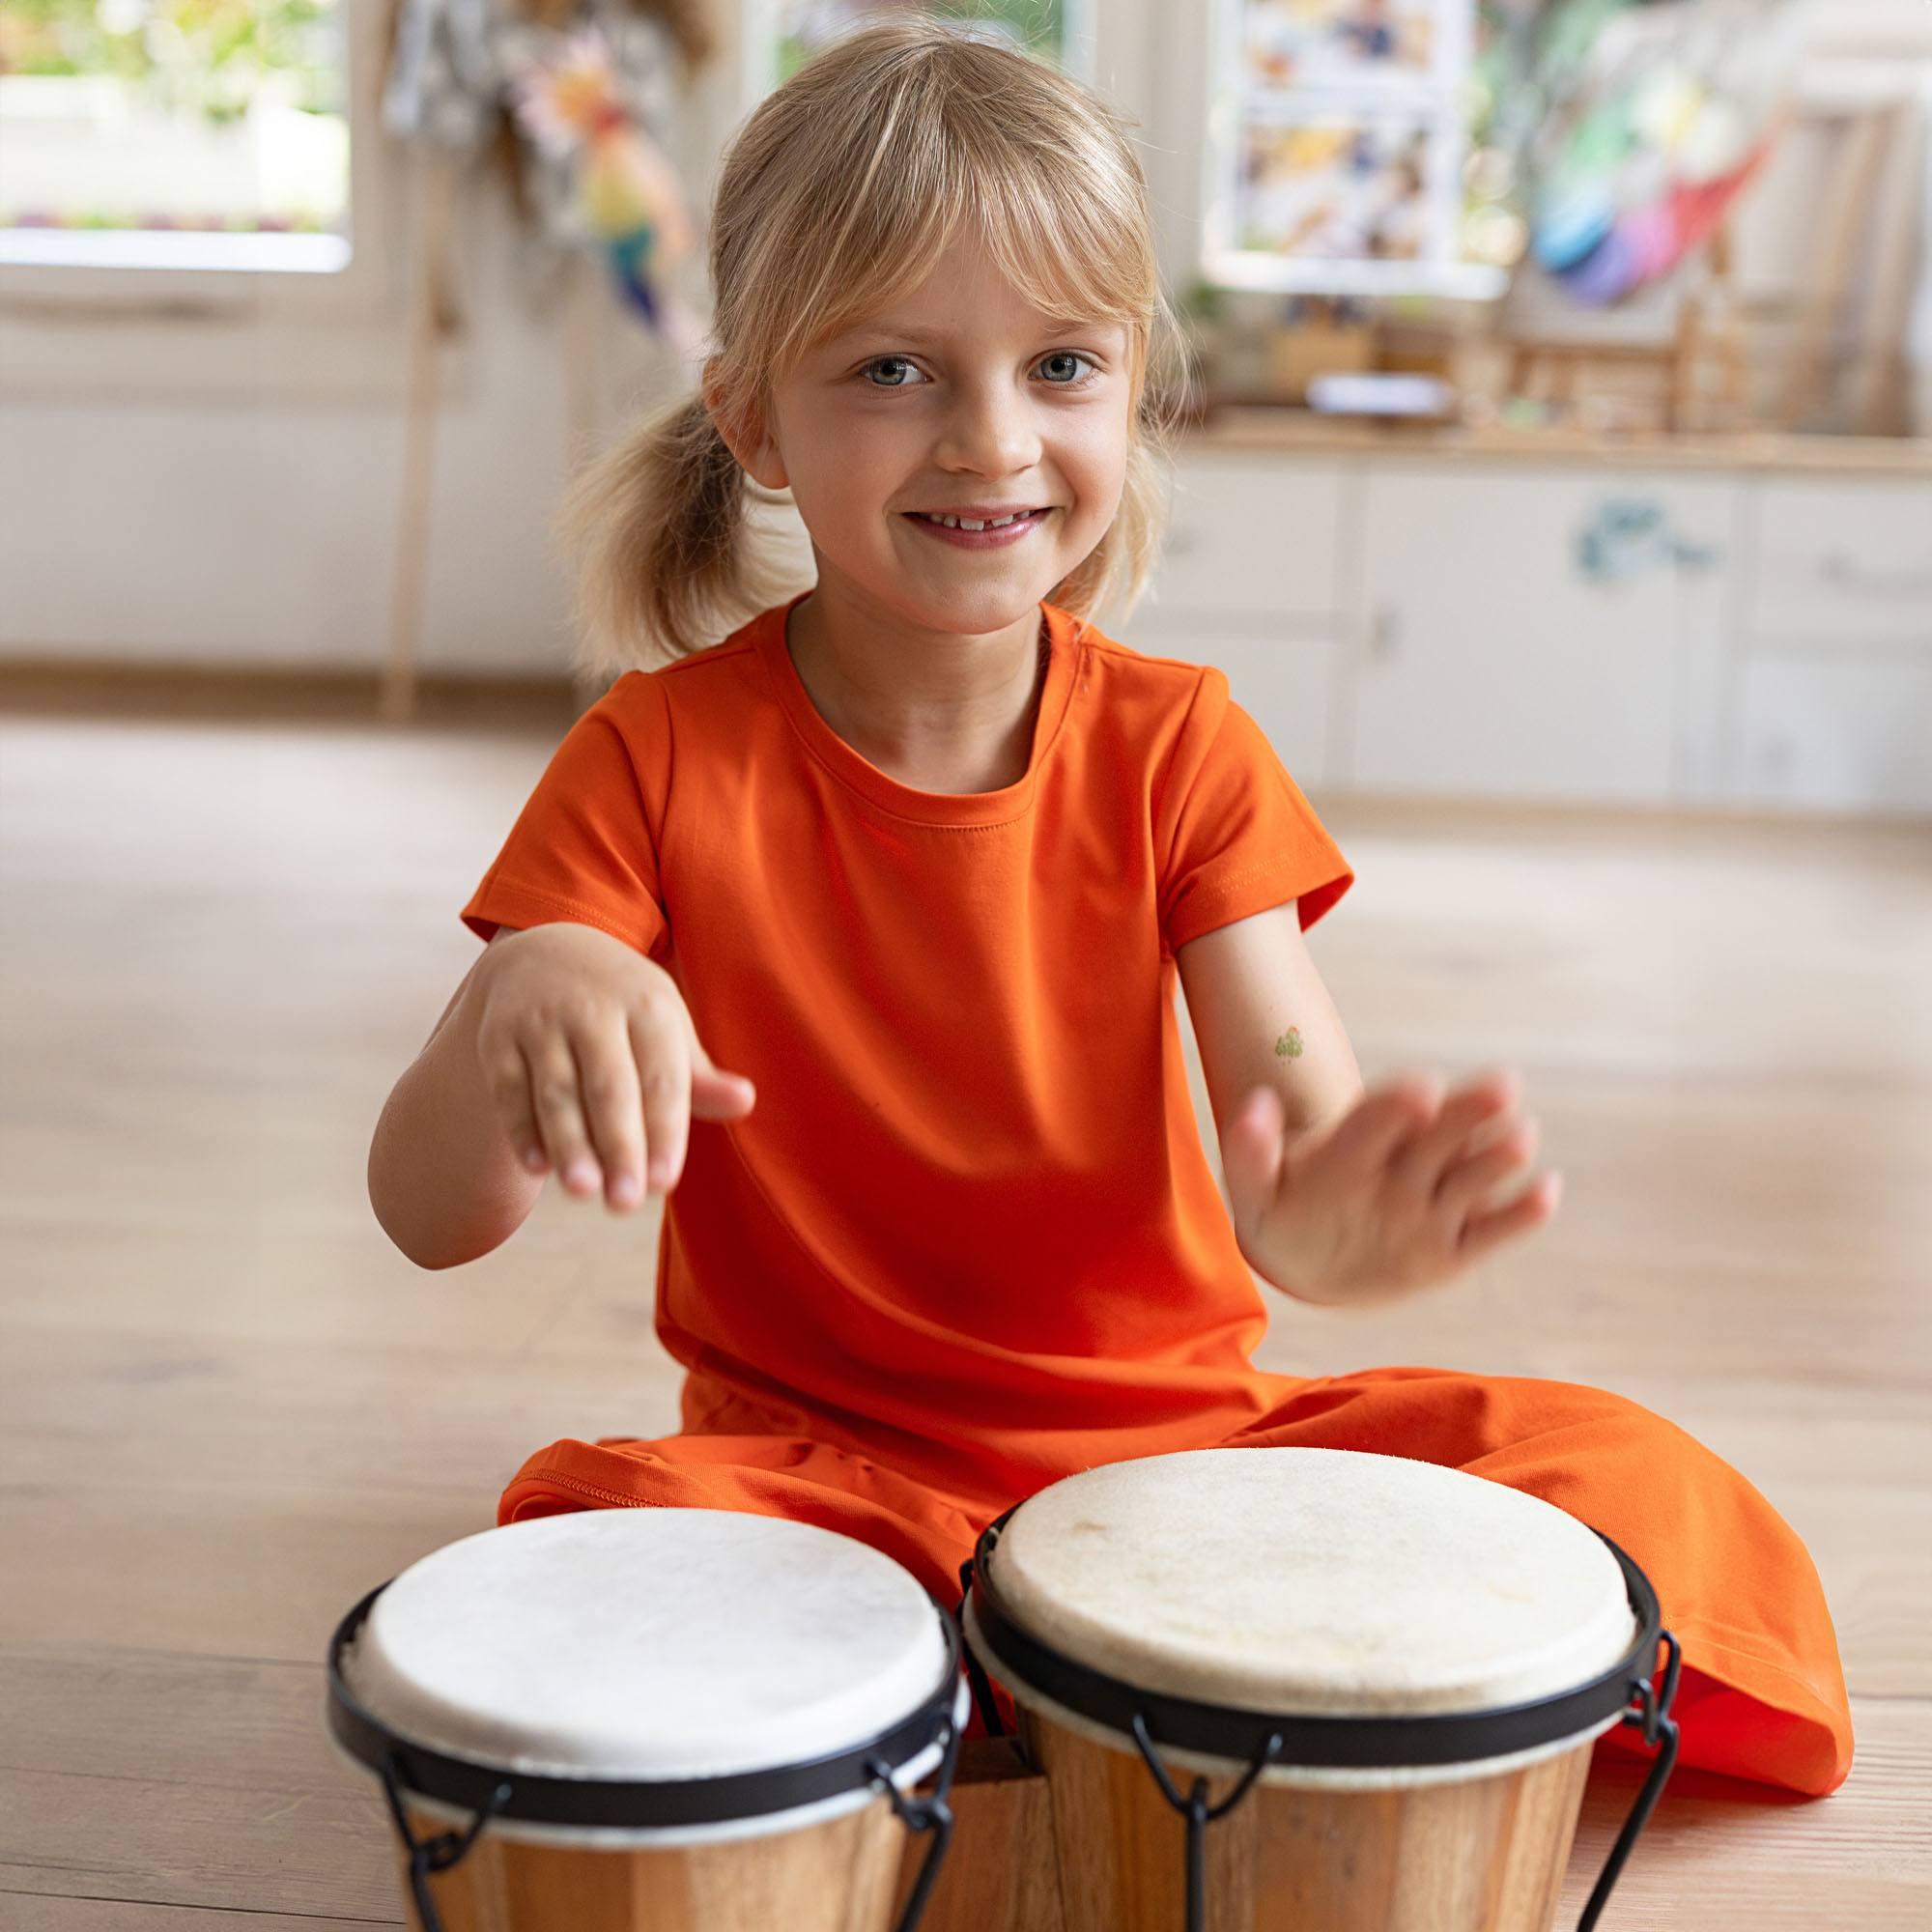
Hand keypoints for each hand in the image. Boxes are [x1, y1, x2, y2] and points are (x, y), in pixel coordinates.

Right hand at [470, 923, 755, 1212]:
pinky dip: (520, 1128)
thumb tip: (746, 1102)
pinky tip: (538, 1168)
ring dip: (568, 1142)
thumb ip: (698, 1076)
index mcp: (647, 1007)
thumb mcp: (665, 1027)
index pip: (660, 1078)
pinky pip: (508, 1088)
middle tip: (625, 1204)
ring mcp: (541, 1021)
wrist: (546, 947)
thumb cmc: (623, 1007)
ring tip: (582, 1191)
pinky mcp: (498, 1036)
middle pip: (608, 1086)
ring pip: (555, 1090)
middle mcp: (593, 1010)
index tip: (665, 1183)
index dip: (663, 1130)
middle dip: (617, 1145)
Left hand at [1222, 1068, 1559, 1305]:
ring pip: (1471, 1176)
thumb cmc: (1281, 1213)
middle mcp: (1403, 1166)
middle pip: (1439, 1133)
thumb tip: (1253, 1103)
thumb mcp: (1253, 1190)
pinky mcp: (1454, 1247)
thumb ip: (1250, 1152)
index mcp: (1354, 1145)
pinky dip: (1520, 1215)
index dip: (1395, 1107)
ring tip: (1522, 1137)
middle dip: (1469, 1111)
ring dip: (1497, 1158)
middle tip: (1503, 1085)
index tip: (1419, 1089)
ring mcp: (1432, 1204)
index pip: (1376, 1119)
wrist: (1307, 1258)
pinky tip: (1546, 1191)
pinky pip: (1491, 1232)